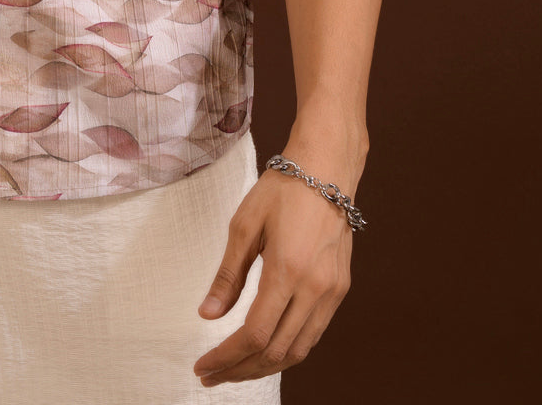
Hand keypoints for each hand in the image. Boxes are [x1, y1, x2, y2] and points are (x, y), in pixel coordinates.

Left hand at [192, 165, 352, 385]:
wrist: (326, 168)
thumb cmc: (282, 190)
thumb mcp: (244, 225)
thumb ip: (228, 275)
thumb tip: (207, 315)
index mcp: (288, 270)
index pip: (255, 335)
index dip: (226, 358)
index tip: (202, 366)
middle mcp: (315, 288)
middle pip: (276, 351)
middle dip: (240, 369)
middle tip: (211, 374)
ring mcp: (332, 292)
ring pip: (298, 350)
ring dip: (264, 366)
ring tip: (233, 368)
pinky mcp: (339, 289)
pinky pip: (312, 334)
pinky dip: (286, 349)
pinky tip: (264, 348)